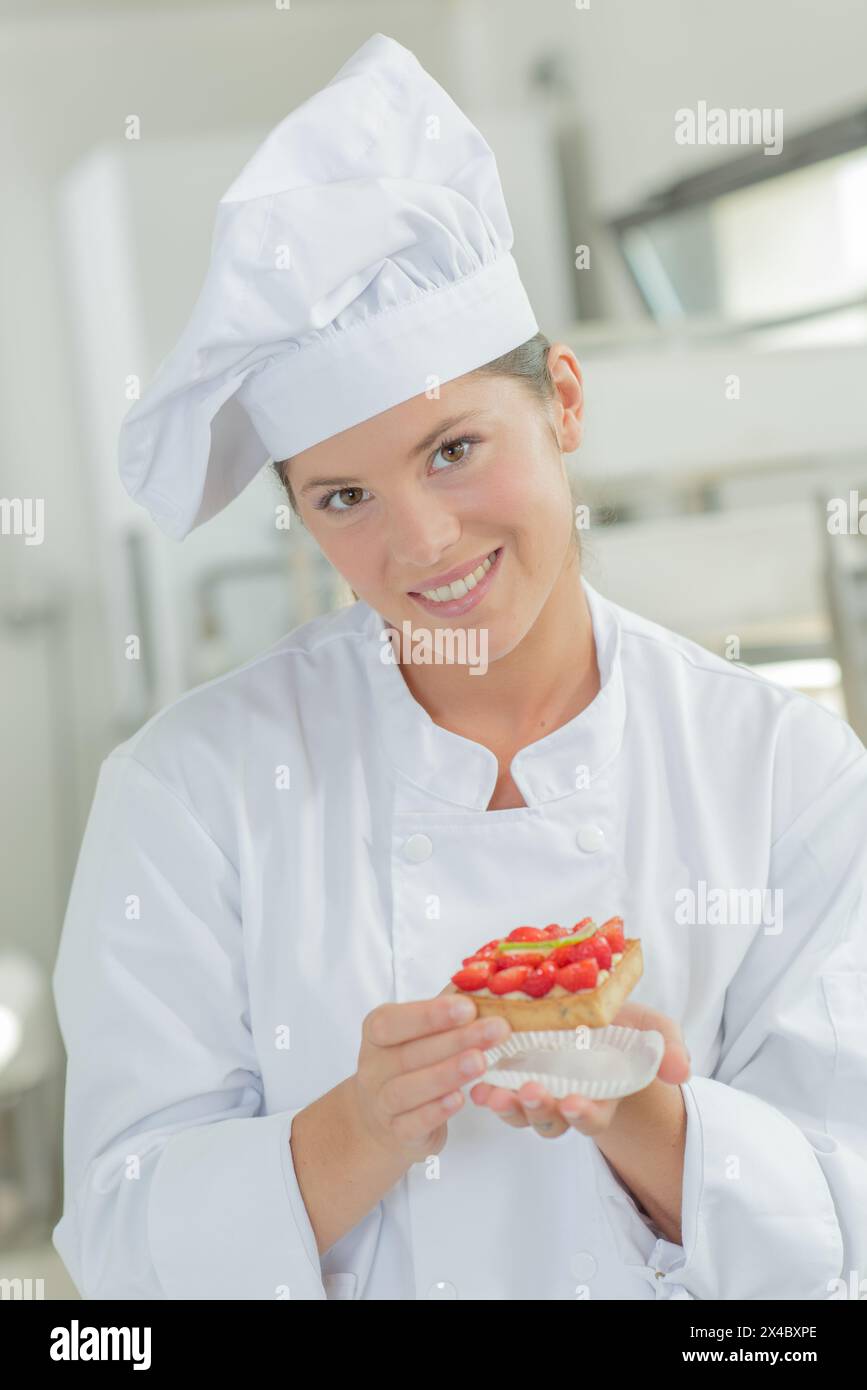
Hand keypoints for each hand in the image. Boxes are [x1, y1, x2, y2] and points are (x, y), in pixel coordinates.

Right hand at [352, 986, 510, 1162]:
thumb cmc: (411, 1061)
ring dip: (446, 1074)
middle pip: (410, 1053)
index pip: (394, 1020)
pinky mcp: (397, 1132)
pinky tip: (460, 1099)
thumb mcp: (421, 1031)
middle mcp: (374, 1066)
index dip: (430, 1014)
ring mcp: (381, 1102)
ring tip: (481, 1062)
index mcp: (378, 1032)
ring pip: (407, 1089)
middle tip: (496, 1030)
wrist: (380, 1117)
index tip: (468, 1006)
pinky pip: (411, 1123)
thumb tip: (486, 976)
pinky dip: (435, 1112)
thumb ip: (448, 1007)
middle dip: (456, 1040)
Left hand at [469, 1000, 690, 1139]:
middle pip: (550, 1120)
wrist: (591, 1010)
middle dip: (539, 1109)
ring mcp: (535, 1089)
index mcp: (600, 1096)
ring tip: (492, 1094)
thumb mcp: (650, 1030)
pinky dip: (485, 1091)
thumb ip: (668, 1049)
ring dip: (506, 1106)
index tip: (574, 1103)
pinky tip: (474, 1084)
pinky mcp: (509, 1075)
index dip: (583, 1114)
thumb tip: (682, 1070)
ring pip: (519, 1112)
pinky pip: (496, 1092)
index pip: (592, 1116)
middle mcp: (564, 1100)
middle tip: (531, 1092)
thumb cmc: (623, 1026)